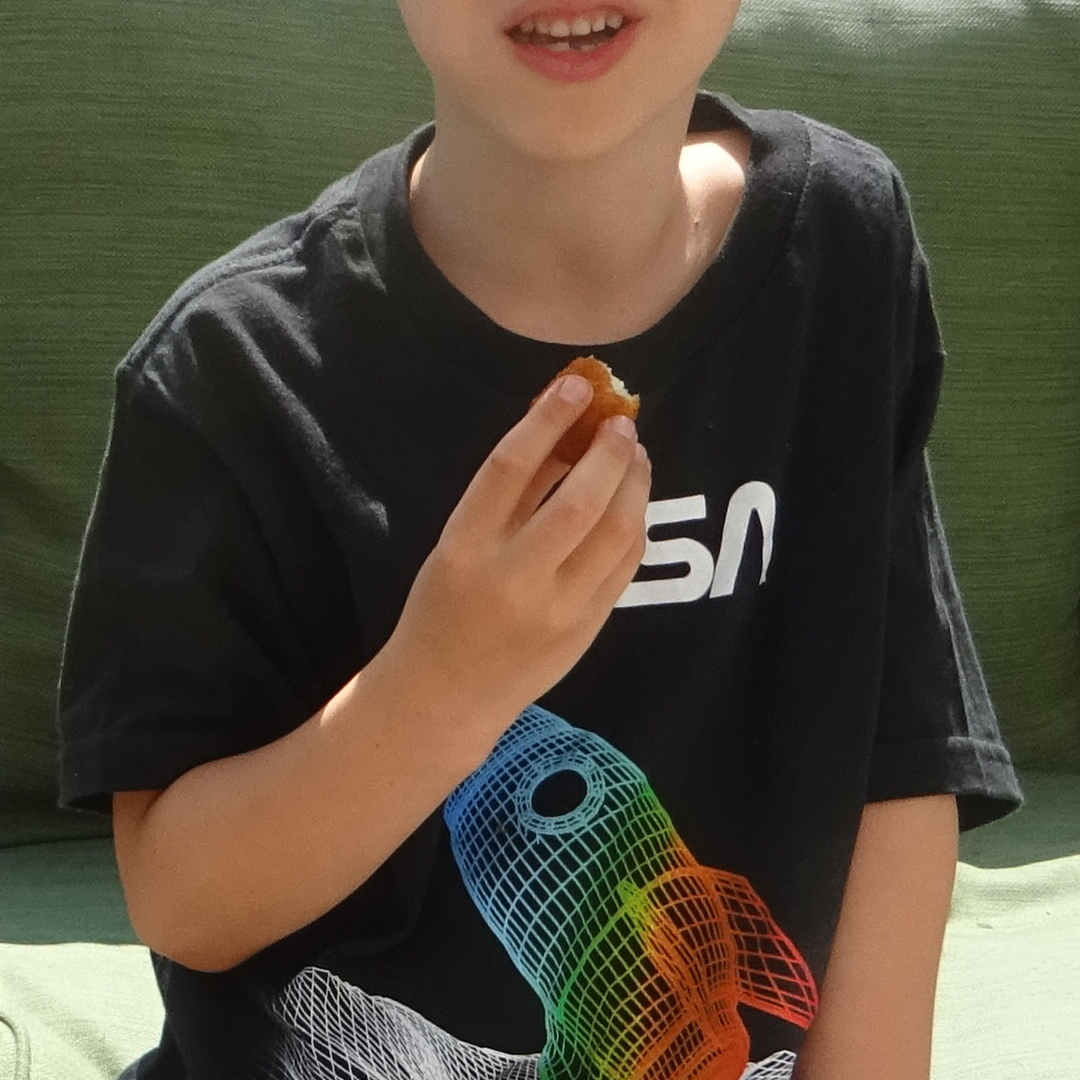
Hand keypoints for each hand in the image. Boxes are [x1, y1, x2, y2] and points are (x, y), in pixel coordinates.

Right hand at [380, 367, 647, 735]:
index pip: (511, 467)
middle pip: (579, 500)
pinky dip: (635, 521)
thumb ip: (509, 493)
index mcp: (465, 548)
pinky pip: (626, 564)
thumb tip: (562, 429)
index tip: (576, 385)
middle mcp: (513, 578)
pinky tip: (632, 500)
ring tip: (635, 455)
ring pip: (617, 532)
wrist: (446, 693)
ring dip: (635, 483)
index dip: (548, 419)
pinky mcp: (587, 628)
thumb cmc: (444, 607)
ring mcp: (556, 608)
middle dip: (610, 451)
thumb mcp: (457, 545)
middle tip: (621, 423)